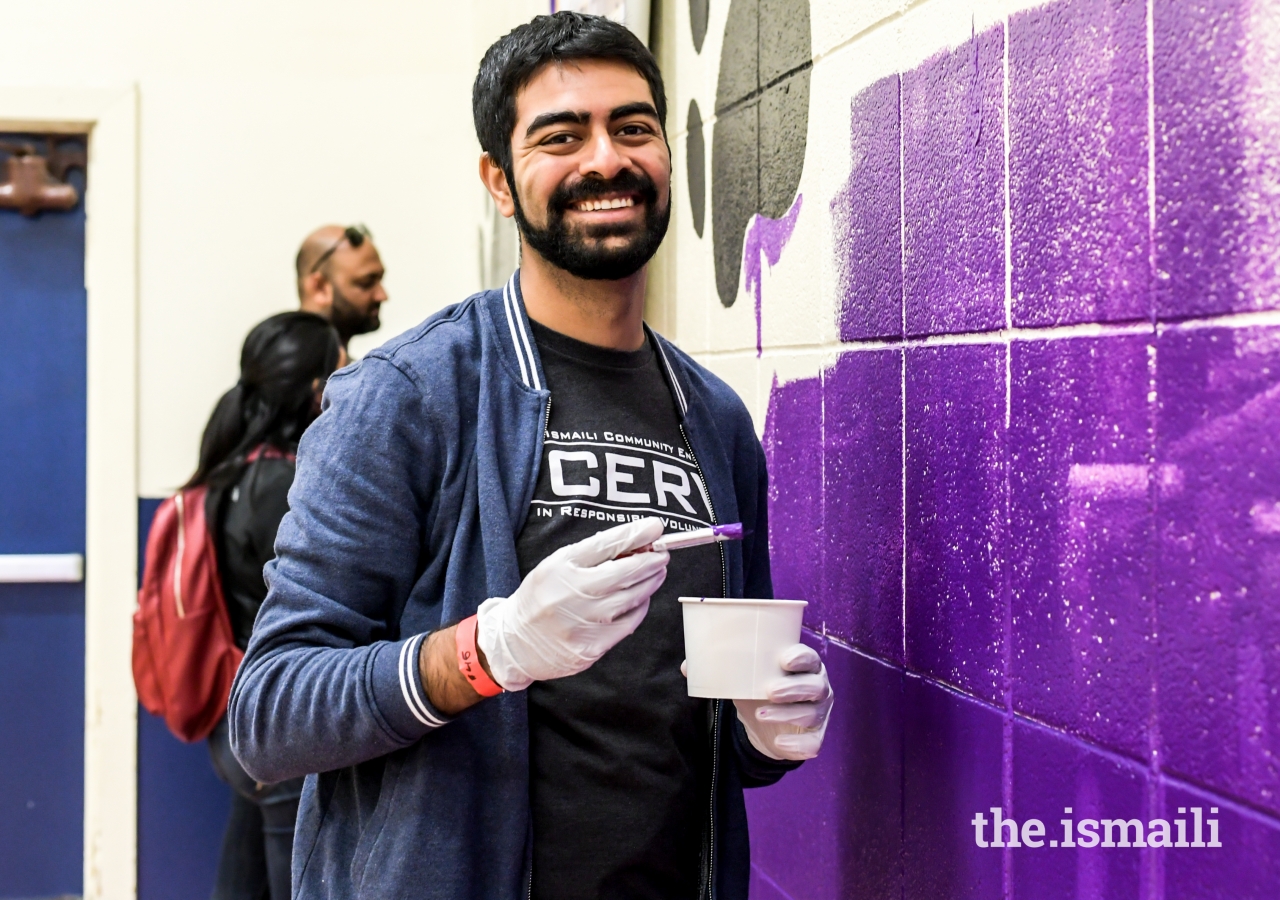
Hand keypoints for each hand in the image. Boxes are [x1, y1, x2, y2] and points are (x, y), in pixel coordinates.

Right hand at [476, 518, 668, 690]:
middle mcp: (571, 594)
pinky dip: (640, 608)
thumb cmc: (541, 598)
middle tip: (662, 553)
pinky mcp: (591, 647)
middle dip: (650, 560)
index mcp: (560, 567)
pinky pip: (628, 623)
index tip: (655, 527)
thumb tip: (634, 543)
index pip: (605, 545)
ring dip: (650, 582)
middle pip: (624, 572)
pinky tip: (641, 599)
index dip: (635, 534)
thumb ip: (592, 554)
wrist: (514, 643)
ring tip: (656, 572)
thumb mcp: (556, 565)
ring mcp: (582, 623)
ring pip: (632, 598)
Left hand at [733, 644, 832, 760]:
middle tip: (770, 691)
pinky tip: (778, 743)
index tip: (784, 661)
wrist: (760, 720)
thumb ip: (736, 666)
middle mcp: (818, 688)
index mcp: (806, 667)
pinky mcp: (814, 737)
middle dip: (794, 688)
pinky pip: (812, 744)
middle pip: (816, 687)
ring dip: (786, 714)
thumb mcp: (749, 675)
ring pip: (812, 715)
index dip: (801, 659)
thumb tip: (706, 663)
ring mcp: (819, 714)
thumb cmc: (758, 687)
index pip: (811, 659)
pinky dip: (796, 745)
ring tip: (761, 714)